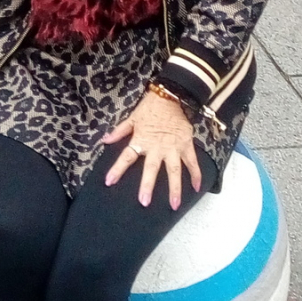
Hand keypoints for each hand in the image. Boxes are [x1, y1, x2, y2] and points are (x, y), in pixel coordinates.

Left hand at [104, 90, 200, 210]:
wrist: (171, 95)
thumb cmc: (150, 108)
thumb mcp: (132, 118)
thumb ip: (119, 131)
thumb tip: (104, 140)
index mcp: (142, 140)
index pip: (127, 156)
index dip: (117, 169)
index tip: (109, 181)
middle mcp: (157, 147)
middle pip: (151, 169)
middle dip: (147, 185)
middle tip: (144, 202)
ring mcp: (173, 147)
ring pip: (174, 170)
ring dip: (174, 188)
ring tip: (174, 205)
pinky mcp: (186, 145)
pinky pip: (192, 162)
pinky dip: (195, 174)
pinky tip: (197, 188)